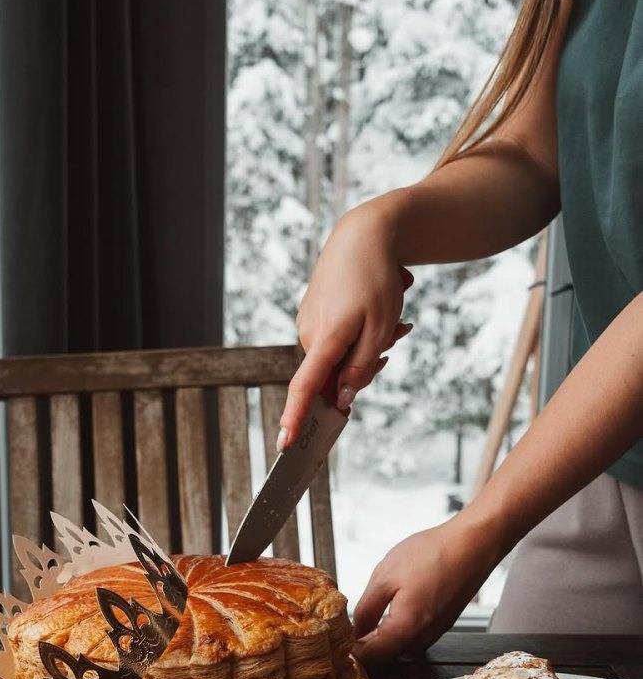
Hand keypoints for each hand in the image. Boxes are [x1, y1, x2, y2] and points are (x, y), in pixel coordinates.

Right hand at [280, 203, 413, 446]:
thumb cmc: (376, 279)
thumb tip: (344, 398)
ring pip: (339, 358)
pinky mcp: (314, 315)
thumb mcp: (380, 327)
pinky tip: (376, 310)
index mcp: (325, 339)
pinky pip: (336, 341)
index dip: (295, 417)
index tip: (284, 443)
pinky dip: (358, 334)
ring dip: (367, 347)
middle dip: (365, 368)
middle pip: (334, 376)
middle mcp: (309, 335)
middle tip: (394, 339)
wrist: (364, 234)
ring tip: (392, 317)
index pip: (304, 388)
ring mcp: (309, 324)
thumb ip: (362, 368)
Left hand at [353, 514, 502, 665]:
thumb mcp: (385, 577)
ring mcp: (435, 633)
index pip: (371, 659)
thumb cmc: (431, 556)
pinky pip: (414, 636)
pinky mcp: (442, 624)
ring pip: (400, 647)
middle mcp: (422, 639)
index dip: (351, 655)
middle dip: (365, 647)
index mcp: (405, 630)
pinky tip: (390, 608)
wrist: (474, 544)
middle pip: (386, 656)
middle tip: (346, 629)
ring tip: (365, 618)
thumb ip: (366, 609)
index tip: (338, 642)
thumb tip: (355, 631)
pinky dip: (398, 629)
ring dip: (381, 638)